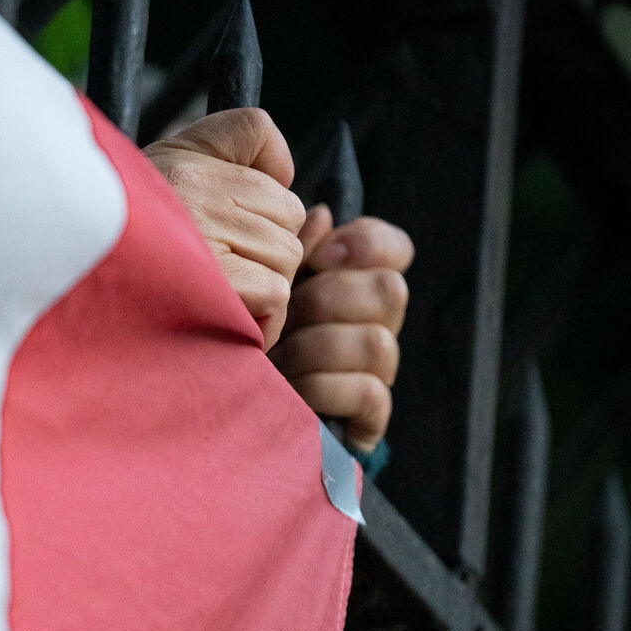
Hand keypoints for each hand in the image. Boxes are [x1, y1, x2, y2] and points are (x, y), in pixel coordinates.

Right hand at [143, 108, 305, 349]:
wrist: (72, 266)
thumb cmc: (126, 223)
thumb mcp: (175, 157)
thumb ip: (240, 140)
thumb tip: (287, 171)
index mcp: (195, 164)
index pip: (280, 187)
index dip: (264, 216)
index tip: (229, 234)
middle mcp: (205, 196)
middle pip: (289, 227)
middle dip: (266, 252)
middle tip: (222, 269)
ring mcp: (210, 242)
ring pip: (285, 262)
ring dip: (263, 285)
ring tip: (219, 294)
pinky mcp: (217, 289)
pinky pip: (274, 296)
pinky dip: (260, 317)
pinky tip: (226, 317)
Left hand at [268, 205, 412, 451]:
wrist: (235, 413)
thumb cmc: (252, 340)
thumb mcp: (263, 291)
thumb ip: (291, 250)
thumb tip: (322, 214)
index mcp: (355, 285)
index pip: (395, 248)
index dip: (368, 244)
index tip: (321, 256)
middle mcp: (376, 323)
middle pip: (389, 290)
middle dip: (326, 299)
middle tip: (285, 316)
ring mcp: (377, 370)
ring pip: (376, 341)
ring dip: (316, 347)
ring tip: (279, 359)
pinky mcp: (370, 416)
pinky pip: (368, 392)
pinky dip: (324, 388)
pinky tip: (293, 390)